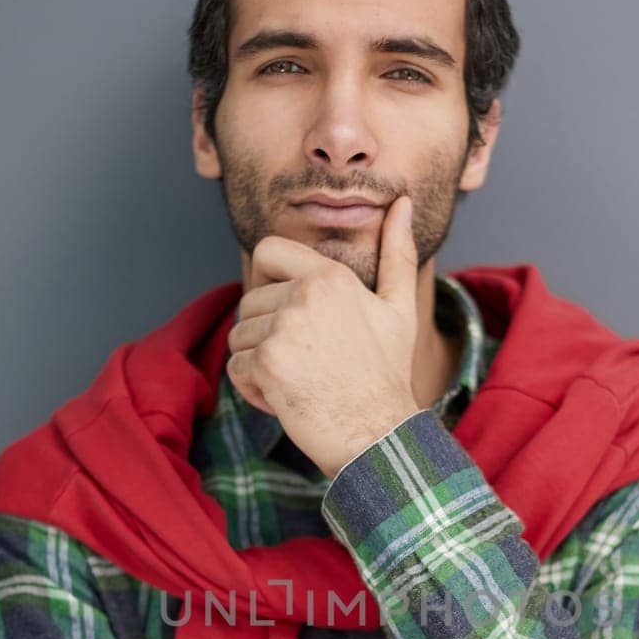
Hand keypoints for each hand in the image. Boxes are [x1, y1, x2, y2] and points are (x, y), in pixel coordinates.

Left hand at [225, 194, 421, 478]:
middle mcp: (304, 295)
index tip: (285, 313)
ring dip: (259, 364)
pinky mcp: (266, 362)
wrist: (379, 436)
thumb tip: (402, 202)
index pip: (267, 251)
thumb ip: (398, 253)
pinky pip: (236, 367)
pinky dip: (253, 390)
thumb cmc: (387, 375)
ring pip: (239, 336)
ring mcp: (283, 328)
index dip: (266, 281)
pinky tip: (287, 400)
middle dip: (266, 335)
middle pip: (250, 302)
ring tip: (299, 382)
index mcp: (330, 276)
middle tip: (305, 364)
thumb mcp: (399, 308)